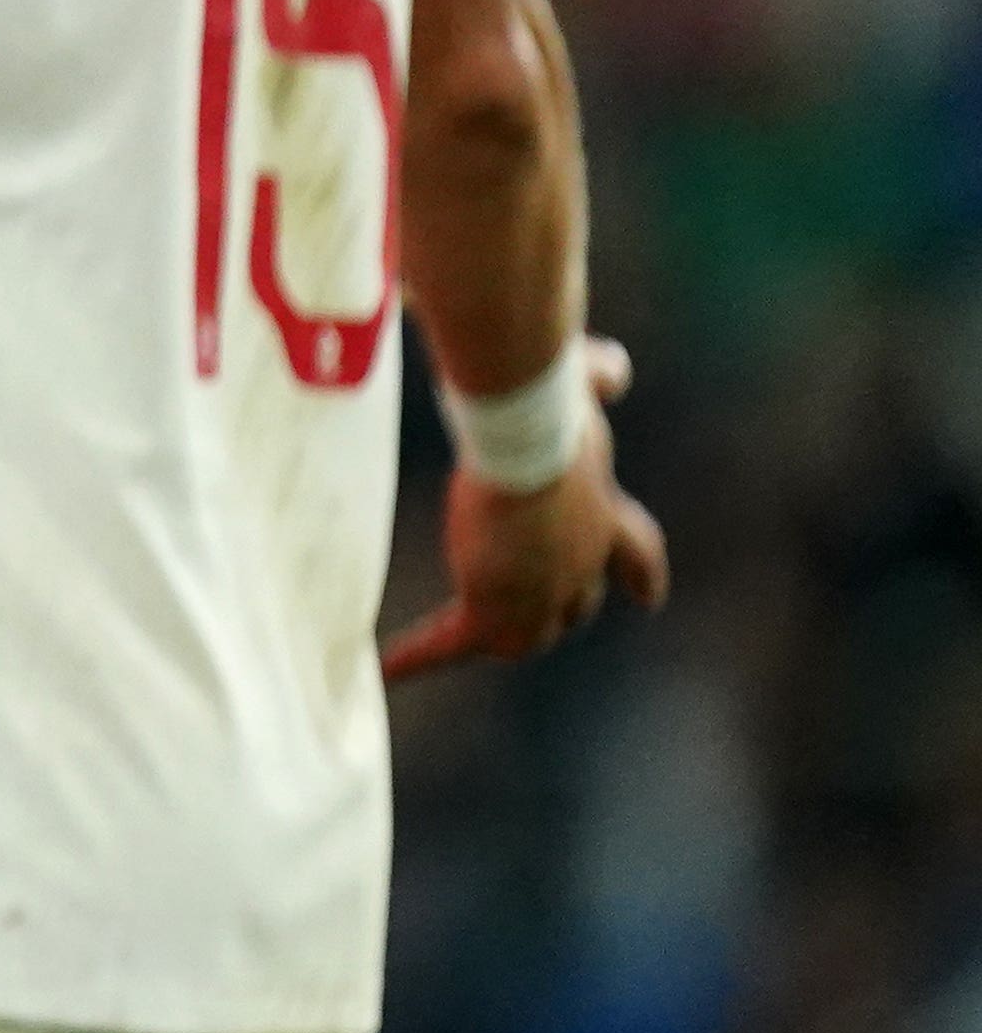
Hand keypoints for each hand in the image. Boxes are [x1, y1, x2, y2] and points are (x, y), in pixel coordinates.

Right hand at [384, 342, 668, 678]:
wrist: (530, 449)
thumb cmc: (554, 413)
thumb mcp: (577, 392)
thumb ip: (595, 377)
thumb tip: (613, 367)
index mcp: (605, 514)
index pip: (635, 555)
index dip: (637, 577)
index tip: (648, 599)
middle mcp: (582, 565)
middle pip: (576, 606)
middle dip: (562, 612)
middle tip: (544, 623)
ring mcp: (542, 597)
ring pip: (523, 637)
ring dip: (496, 640)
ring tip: (462, 648)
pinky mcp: (494, 614)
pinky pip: (450, 645)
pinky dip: (418, 657)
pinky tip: (385, 665)